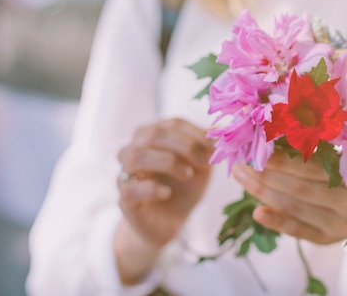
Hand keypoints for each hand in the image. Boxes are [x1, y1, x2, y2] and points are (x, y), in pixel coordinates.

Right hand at [114, 118, 212, 284]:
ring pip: (134, 156)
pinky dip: (150, 188)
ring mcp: (125, 173)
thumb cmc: (184, 188)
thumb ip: (208, 148)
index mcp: (154, 136)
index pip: (172, 124)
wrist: (170, 222)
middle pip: (151, 134)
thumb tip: (222, 131)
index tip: (214, 147)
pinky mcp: (123, 199)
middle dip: (183, 146)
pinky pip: (128, 188)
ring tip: (187, 175)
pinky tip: (168, 193)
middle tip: (205, 162)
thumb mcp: (201, 166)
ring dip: (166, 162)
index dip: (195, 133)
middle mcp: (134, 149)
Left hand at [232, 149, 346, 294]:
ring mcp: (338, 223)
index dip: (285, 157)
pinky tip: (257, 213)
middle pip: (302, 187)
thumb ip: (322, 147)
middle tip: (243, 161)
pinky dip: (277, 222)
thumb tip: (281, 125)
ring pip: (297, 207)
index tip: (259, 144)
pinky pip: (299, 231)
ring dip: (264, 192)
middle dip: (268, 173)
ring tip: (242, 176)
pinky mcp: (326, 239)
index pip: (314, 165)